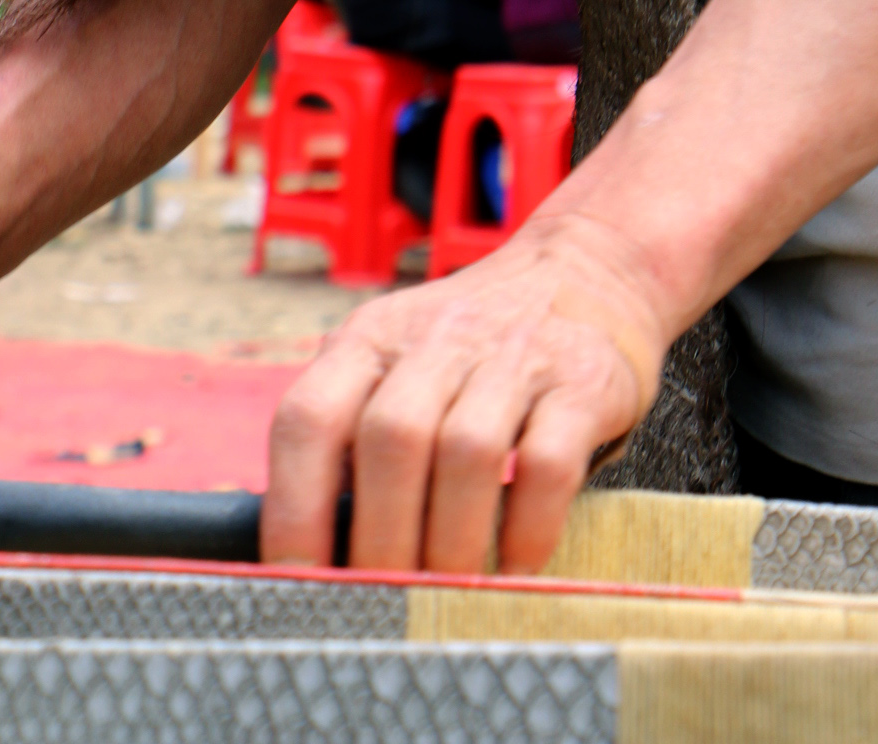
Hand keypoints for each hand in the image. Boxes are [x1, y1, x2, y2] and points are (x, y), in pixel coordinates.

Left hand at [262, 207, 664, 574]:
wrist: (584, 274)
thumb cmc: (471, 350)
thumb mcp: (396, 364)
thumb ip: (351, 435)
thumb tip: (308, 554)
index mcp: (372, 338)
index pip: (309, 416)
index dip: (294, 507)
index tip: (295, 579)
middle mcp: (437, 337)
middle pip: (391, 439)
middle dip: (381, 539)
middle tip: (382, 603)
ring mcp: (514, 354)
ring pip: (465, 450)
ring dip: (449, 540)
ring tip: (444, 594)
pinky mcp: (581, 384)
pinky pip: (547, 464)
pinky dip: (526, 528)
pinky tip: (513, 567)